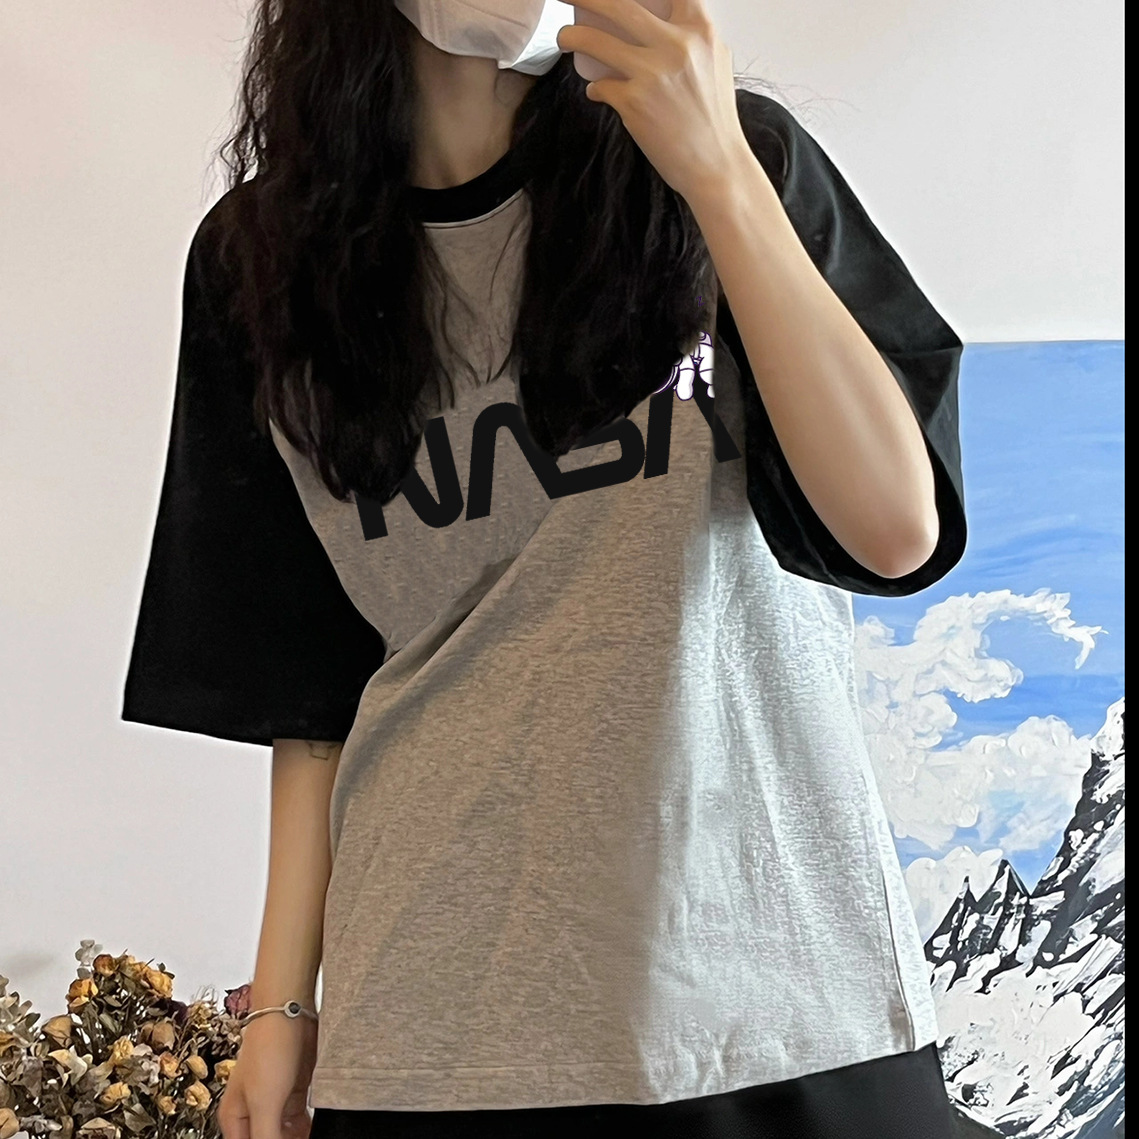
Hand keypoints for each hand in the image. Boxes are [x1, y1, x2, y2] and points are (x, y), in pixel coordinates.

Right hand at [217, 1014, 318, 1138]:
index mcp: (235, 1119)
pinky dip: (308, 1129)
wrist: (291, 1011)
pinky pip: (301, 1123)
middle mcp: (253, 1113)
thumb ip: (266, 1138)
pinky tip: (318, 1130)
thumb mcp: (263, 1103)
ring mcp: (276, 1102)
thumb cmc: (268, 1048)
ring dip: (298, 1138)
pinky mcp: (295, 1093)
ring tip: (315, 1137)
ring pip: (286, 1135)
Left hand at [556, 0, 751, 202]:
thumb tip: (667, 22)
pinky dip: (596, 88)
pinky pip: (601, 87)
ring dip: (571, 36)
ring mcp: (653, 74)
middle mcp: (677, 46)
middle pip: (619, 4)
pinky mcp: (634, 103)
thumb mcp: (715, 62)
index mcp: (700, 31)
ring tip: (564, 37)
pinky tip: (597, 91)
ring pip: (596, 41)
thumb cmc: (715, 118)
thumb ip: (693, 38)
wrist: (716, 165)